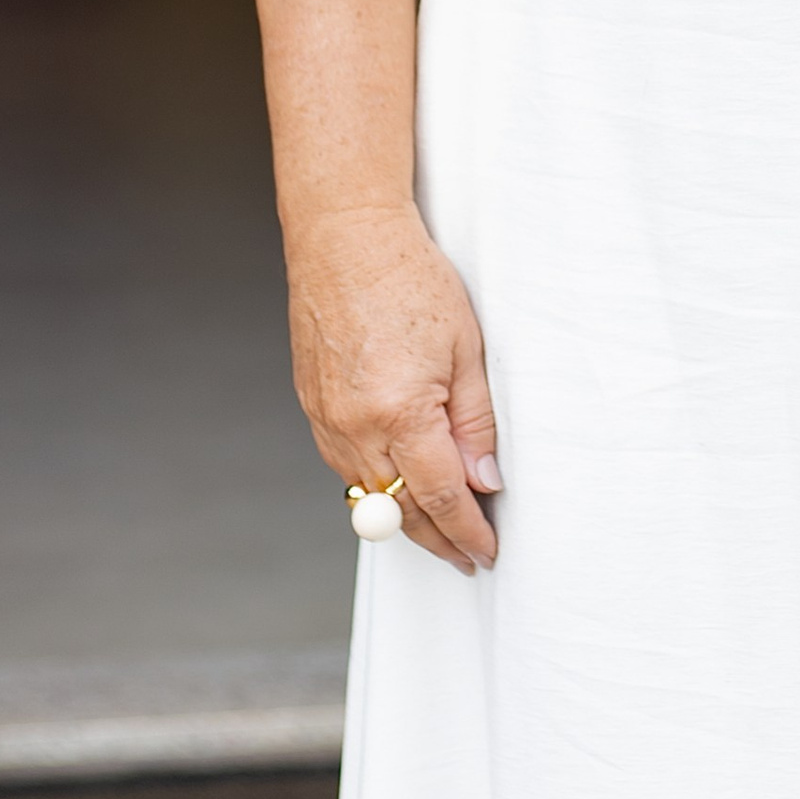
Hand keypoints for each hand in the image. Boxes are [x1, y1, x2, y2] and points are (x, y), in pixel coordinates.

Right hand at [287, 203, 500, 574]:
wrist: (346, 239)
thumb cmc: (411, 281)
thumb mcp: (466, 348)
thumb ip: (476, 422)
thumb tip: (486, 481)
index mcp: (400, 413)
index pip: (440, 498)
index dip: (466, 533)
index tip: (485, 553)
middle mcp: (355, 428)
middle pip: (399, 511)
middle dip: (436, 540)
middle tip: (466, 558)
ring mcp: (327, 422)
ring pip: (368, 495)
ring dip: (404, 517)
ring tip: (442, 527)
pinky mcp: (313, 409)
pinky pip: (346, 466)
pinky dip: (376, 483)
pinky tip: (401, 481)